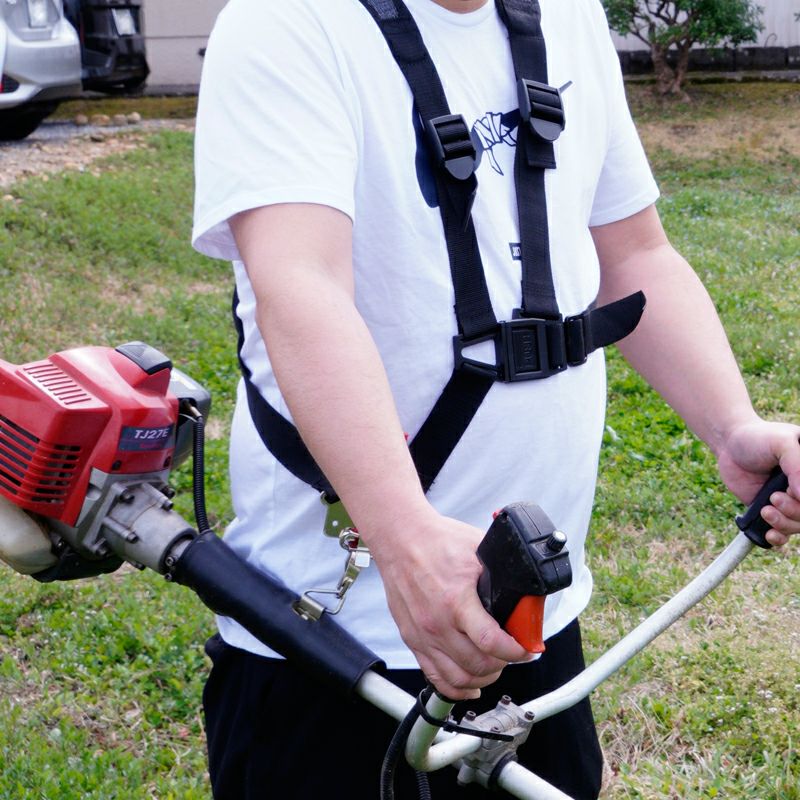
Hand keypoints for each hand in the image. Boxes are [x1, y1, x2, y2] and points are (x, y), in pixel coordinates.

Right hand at [364, 508, 531, 699]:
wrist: (400, 538)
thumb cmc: (436, 540)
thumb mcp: (478, 550)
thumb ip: (501, 574)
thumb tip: (525, 591)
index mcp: (455, 600)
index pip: (490, 642)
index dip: (515, 651)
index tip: (526, 649)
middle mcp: (437, 623)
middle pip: (477, 665)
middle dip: (503, 664)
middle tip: (512, 654)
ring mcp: (422, 634)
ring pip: (458, 678)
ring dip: (482, 678)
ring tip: (494, 667)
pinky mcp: (412, 638)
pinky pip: (434, 676)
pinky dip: (455, 688)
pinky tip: (469, 685)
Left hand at [716, 419, 799, 546]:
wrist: (730, 444)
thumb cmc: (758, 438)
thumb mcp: (781, 443)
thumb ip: (796, 466)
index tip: (791, 490)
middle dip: (794, 511)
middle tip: (775, 498)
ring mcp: (790, 501)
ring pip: (798, 525)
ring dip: (784, 523)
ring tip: (765, 510)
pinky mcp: (773, 510)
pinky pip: (782, 533)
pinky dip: (778, 537)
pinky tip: (769, 534)